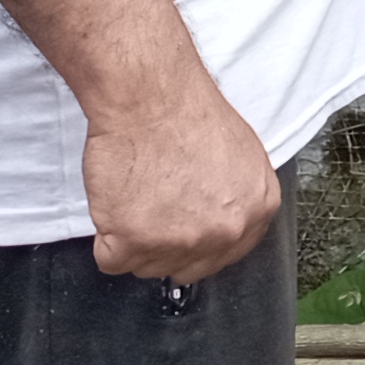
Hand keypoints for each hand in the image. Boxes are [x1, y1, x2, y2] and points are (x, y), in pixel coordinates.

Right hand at [83, 84, 281, 283]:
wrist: (151, 97)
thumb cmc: (187, 114)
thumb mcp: (242, 156)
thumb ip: (236, 198)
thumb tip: (219, 219)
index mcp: (257, 209)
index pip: (227, 254)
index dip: (199, 242)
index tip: (183, 228)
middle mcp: (225, 231)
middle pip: (187, 267)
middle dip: (166, 244)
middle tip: (154, 207)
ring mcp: (181, 240)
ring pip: (147, 266)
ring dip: (134, 239)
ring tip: (138, 195)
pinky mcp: (135, 241)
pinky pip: (111, 260)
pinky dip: (107, 237)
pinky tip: (118, 203)